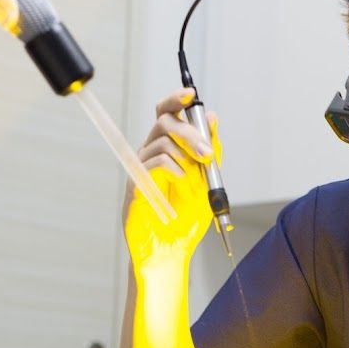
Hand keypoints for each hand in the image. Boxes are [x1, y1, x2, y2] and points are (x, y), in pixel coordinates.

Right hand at [123, 88, 221, 262]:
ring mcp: (141, 169)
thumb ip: (211, 152)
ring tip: (196, 176)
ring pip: (160, 142)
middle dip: (188, 131)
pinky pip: (153, 164)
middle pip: (163, 121)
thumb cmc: (186, 220)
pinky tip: (182, 183)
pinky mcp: (135, 185)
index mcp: (168, 149)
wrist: (171, 251)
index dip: (176, 100)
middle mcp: (151, 154)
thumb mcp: (207, 183)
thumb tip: (213, 118)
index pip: (167, 114)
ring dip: (185, 156)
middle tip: (206, 152)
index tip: (191, 95)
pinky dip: (173, 169)